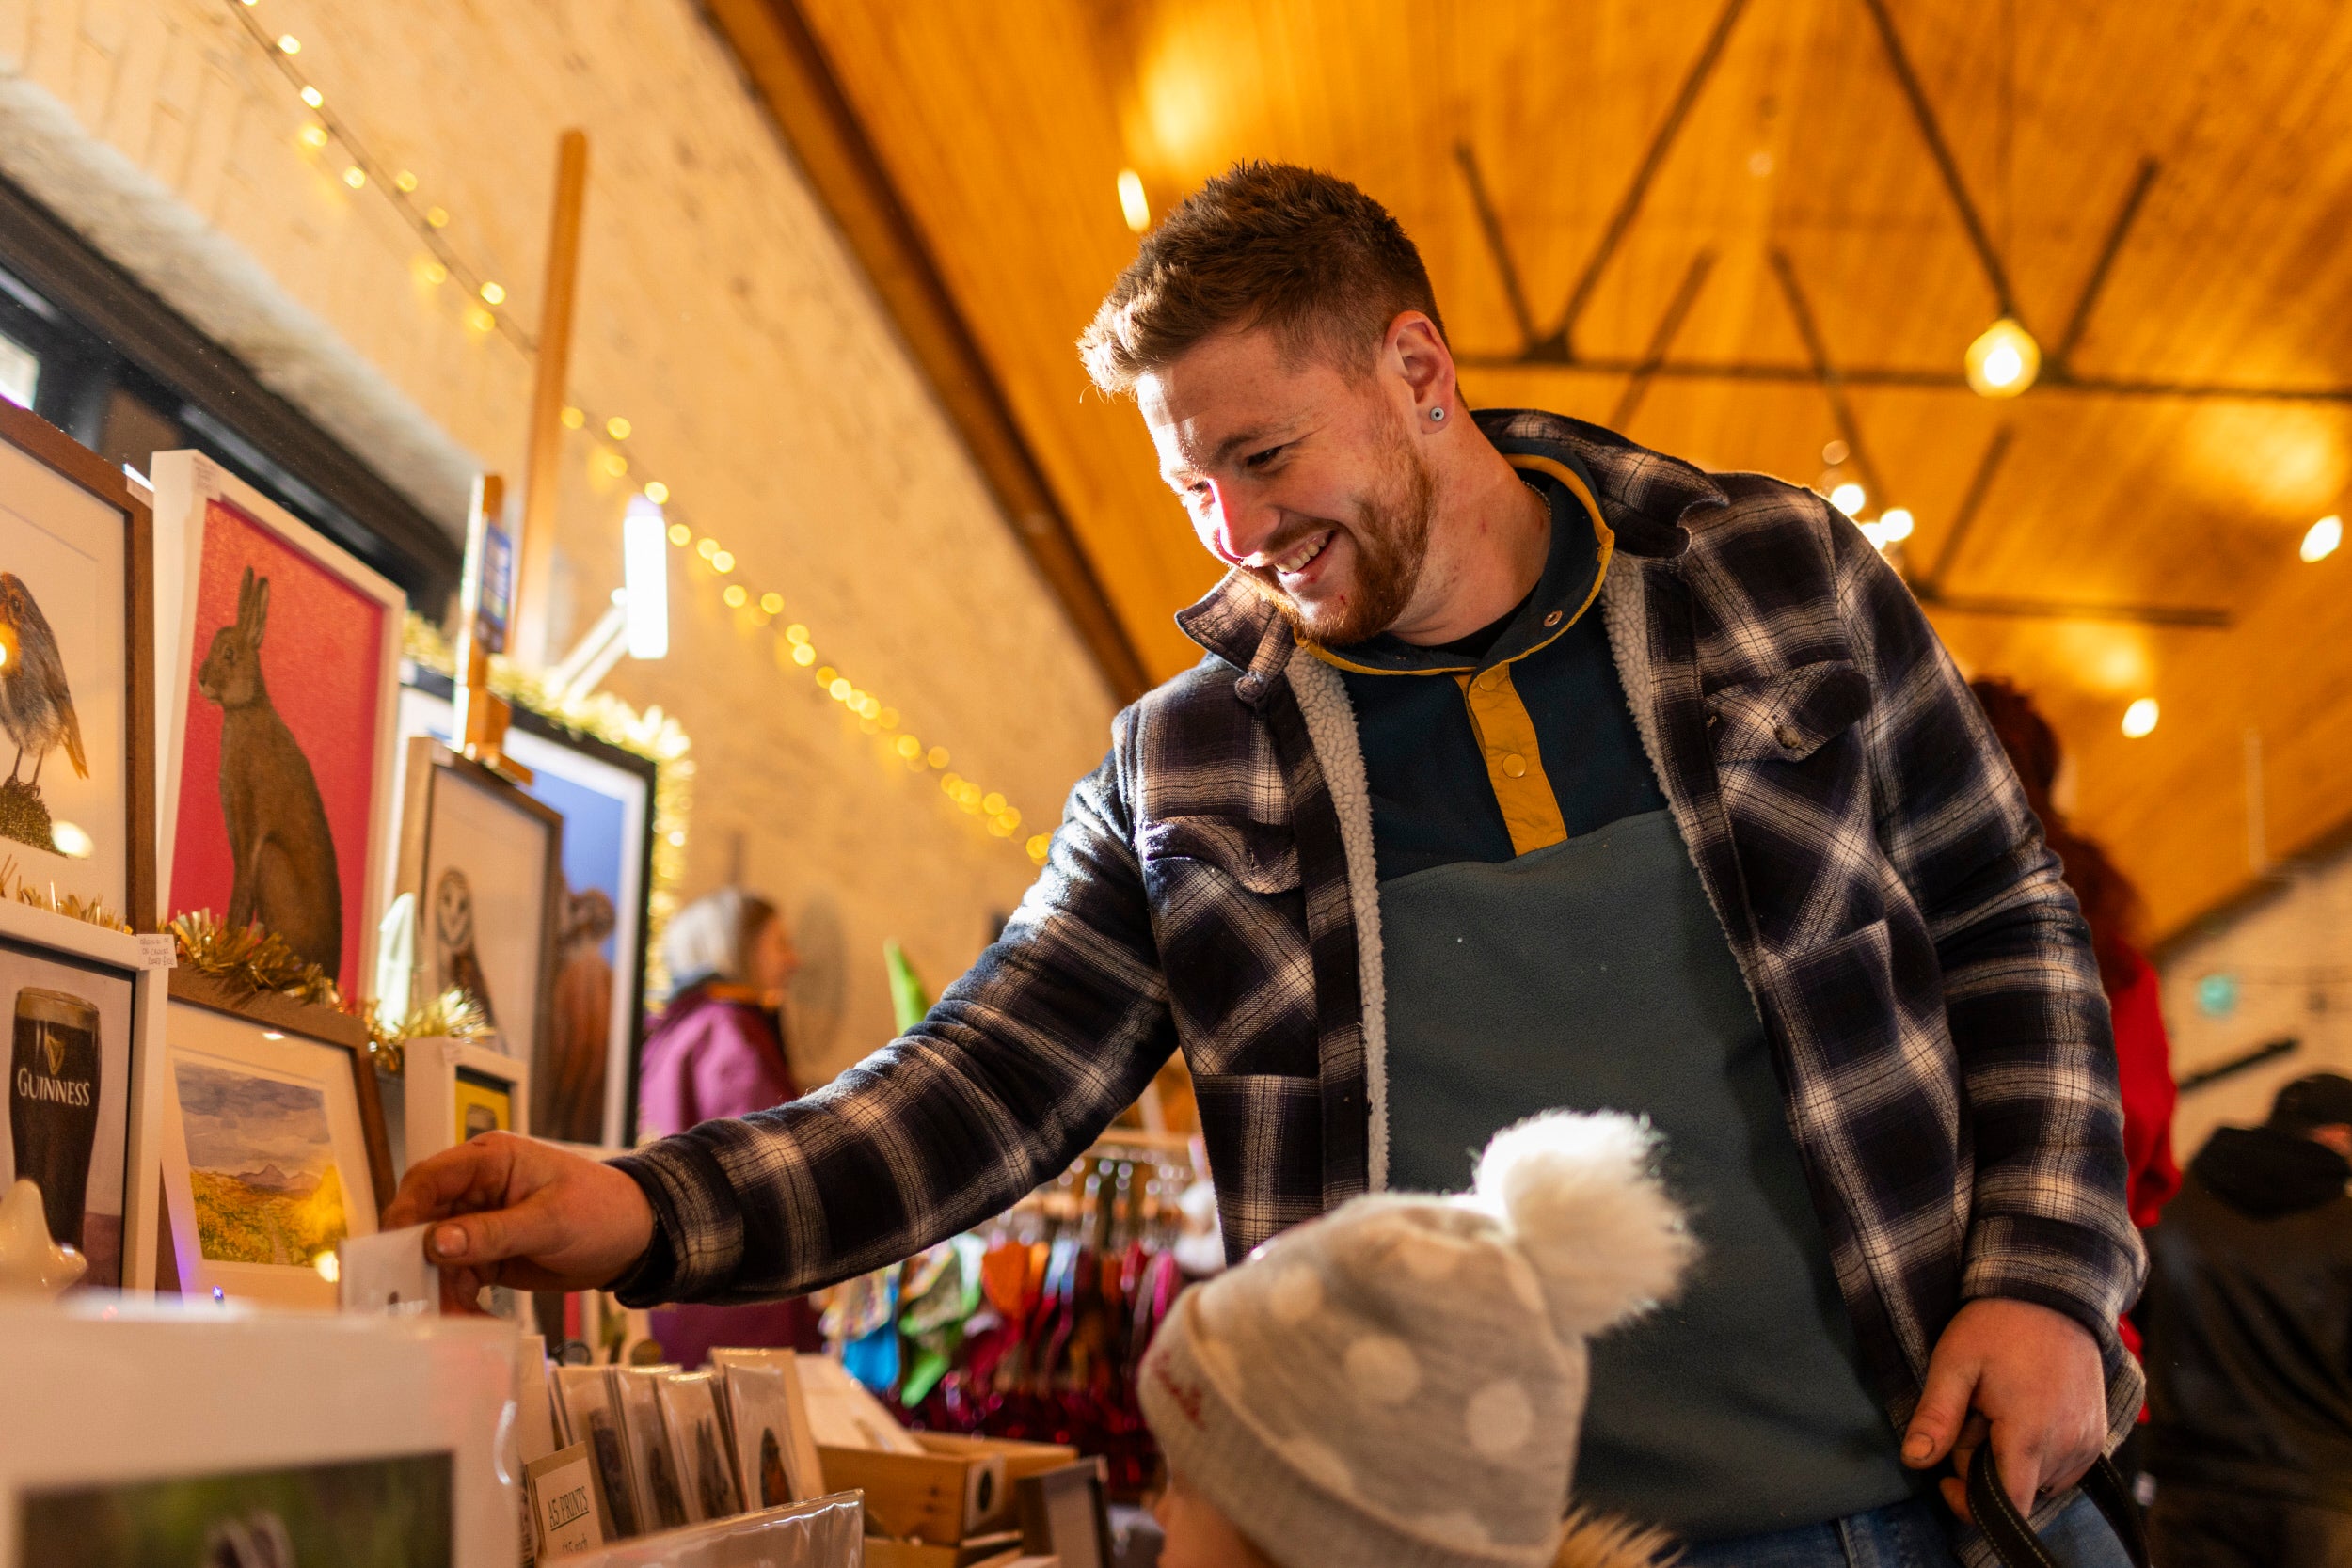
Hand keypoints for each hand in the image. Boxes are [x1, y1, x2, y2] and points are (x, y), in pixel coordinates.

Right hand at [381, 1132, 655, 1313]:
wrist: (636, 1239)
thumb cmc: (604, 1210)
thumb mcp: (551, 1220)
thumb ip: (494, 1232)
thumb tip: (438, 1241)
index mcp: (491, 1161)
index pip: (430, 1179)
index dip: (405, 1211)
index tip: (394, 1249)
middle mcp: (478, 1189)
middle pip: (424, 1222)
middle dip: (419, 1261)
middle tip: (416, 1296)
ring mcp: (481, 1223)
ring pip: (438, 1257)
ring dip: (441, 1289)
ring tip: (454, 1317)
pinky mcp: (488, 1254)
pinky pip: (458, 1277)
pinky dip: (459, 1300)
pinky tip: (473, 1318)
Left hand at [1901, 1297, 2107, 1522]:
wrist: (2051, 1294)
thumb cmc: (1997, 1326)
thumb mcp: (1953, 1364)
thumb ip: (1937, 1417)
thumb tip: (1916, 1461)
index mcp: (2030, 1435)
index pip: (2009, 1506)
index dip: (1971, 1504)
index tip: (1946, 1477)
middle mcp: (2069, 1449)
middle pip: (2017, 1490)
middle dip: (1983, 1467)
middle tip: (1972, 1414)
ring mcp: (2089, 1444)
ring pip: (2038, 1480)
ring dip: (2011, 1458)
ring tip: (1999, 1408)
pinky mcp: (2098, 1437)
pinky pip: (2061, 1467)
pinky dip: (2036, 1452)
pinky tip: (2024, 1412)